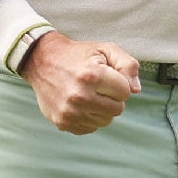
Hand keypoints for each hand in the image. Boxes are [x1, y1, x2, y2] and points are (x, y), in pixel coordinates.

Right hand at [18, 31, 138, 133]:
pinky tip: (79, 103)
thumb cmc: (79, 55)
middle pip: (117, 109)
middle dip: (112, 97)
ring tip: (89, 94)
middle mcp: (79, 96)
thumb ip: (128, 65)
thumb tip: (135, 90)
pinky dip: (89, 117)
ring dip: (102, 109)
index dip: (119, 83)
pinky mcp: (62, 122)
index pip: (125, 92)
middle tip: (98, 86)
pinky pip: (90, 128)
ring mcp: (69, 112)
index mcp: (92, 76)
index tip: (107, 75)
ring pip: (105, 121)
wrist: (42, 61)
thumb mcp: (105, 49)